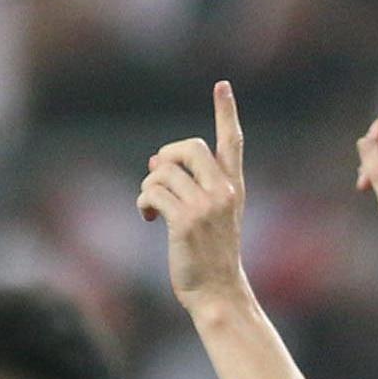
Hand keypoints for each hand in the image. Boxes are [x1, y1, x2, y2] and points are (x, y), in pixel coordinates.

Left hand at [139, 81, 249, 312]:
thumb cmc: (210, 258)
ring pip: (164, 172)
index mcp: (234, 187)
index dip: (226, 112)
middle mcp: (223, 191)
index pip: (232, 142)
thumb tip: (156, 162)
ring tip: (150, 208)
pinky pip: (153, 193)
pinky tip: (147, 218)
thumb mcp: (210, 218)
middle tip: (157, 176)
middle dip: (166, 156)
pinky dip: (143, 202)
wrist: (218, 293)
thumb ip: (190, 188)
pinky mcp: (185, 222)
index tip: (222, 85)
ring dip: (148, 187)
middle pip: (188, 147)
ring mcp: (206, 206)